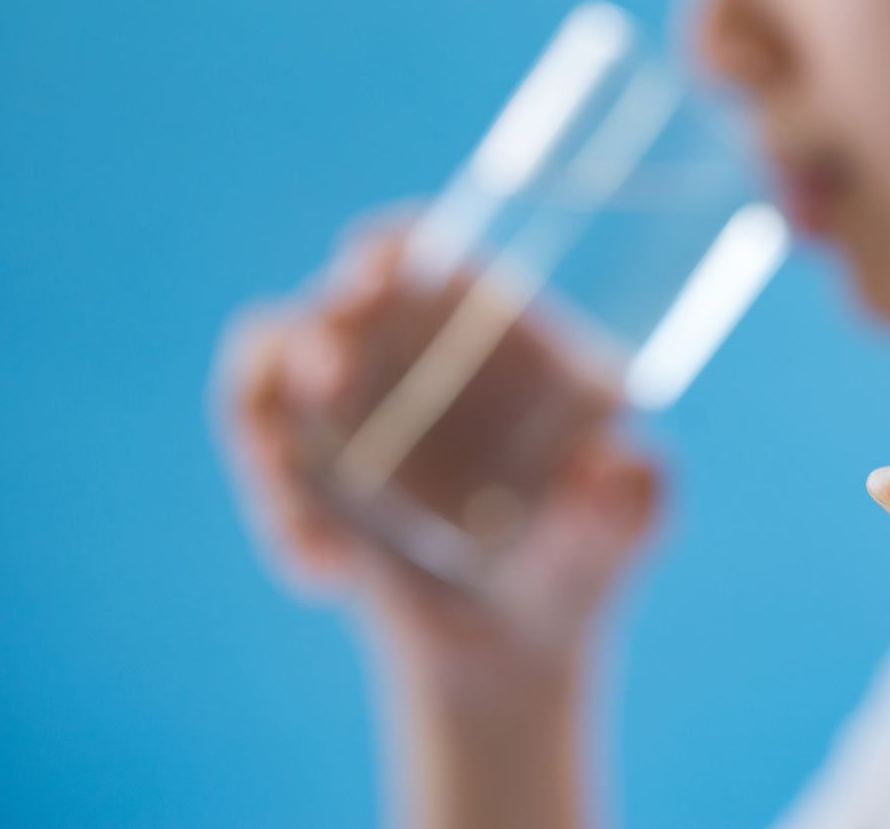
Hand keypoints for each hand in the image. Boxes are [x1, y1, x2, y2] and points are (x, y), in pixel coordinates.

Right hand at [215, 214, 661, 698]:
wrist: (508, 642)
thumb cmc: (581, 558)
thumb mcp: (619, 533)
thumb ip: (630, 502)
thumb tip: (618, 467)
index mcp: (495, 324)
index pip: (429, 248)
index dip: (395, 246)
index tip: (374, 274)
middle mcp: (410, 344)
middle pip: (340, 297)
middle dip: (321, 330)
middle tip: (327, 383)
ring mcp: (345, 396)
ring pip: (273, 363)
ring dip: (270, 426)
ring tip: (318, 534)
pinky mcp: (296, 457)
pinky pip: (260, 450)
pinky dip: (278, 508)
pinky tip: (325, 573)